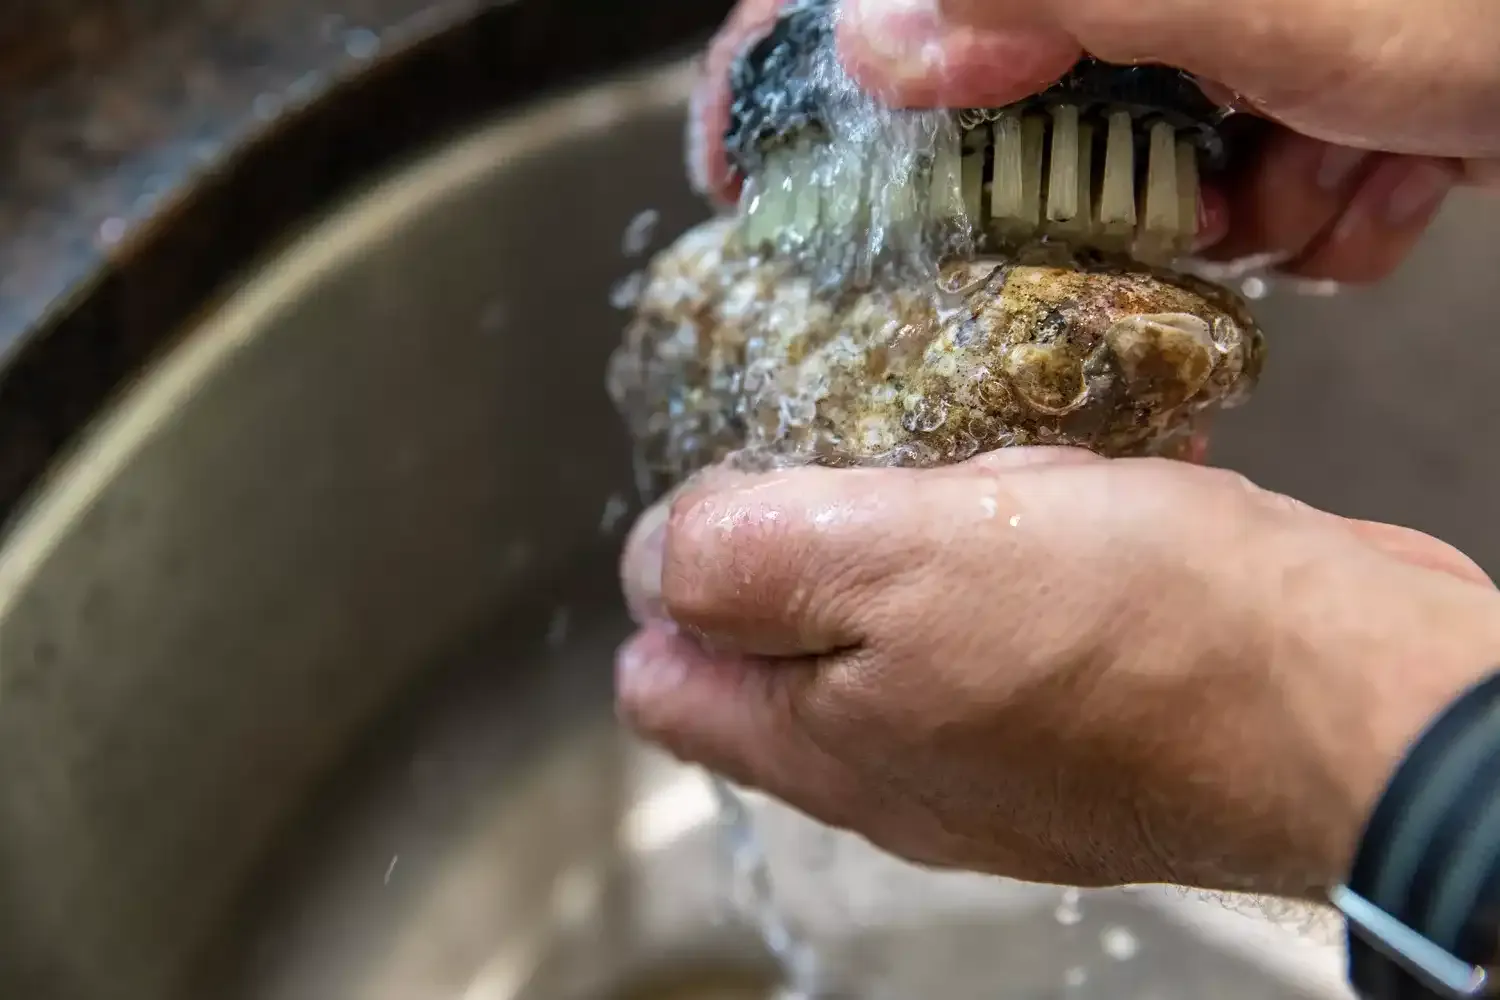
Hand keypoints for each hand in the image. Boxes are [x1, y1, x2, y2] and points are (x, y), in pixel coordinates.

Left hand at [615, 450, 1499, 894]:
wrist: (1352, 696)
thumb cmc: (1135, 634)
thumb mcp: (894, 566)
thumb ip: (748, 565)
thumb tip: (649, 566)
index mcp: (824, 743)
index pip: (666, 685)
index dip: (671, 585)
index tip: (734, 495)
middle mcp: (898, 766)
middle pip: (781, 651)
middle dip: (798, 546)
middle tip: (861, 460)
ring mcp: (994, 745)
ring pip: (899, 624)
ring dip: (917, 534)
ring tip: (975, 468)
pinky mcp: (1084, 707)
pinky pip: (1006, 616)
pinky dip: (1011, 546)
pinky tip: (1062, 491)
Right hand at [688, 0, 1499, 282]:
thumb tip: (875, 37)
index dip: (788, 59)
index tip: (738, 161)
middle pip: (1003, 88)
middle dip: (1074, 181)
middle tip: (1161, 202)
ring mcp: (1222, 29)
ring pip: (1120, 162)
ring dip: (1219, 207)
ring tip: (1320, 179)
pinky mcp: (1295, 82)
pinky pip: (1229, 181)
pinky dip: (1300, 213)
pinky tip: (1381, 178)